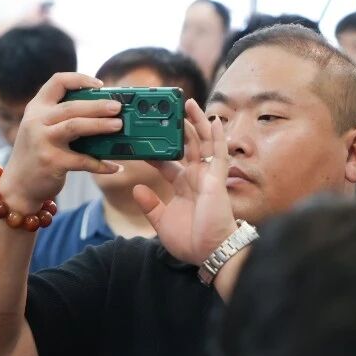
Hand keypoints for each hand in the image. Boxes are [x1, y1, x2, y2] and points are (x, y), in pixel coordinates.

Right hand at [0, 72, 122, 210]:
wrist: (18, 185)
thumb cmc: (37, 153)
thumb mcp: (41, 128)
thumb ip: (62, 117)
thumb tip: (104, 112)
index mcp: (36, 108)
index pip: (58, 82)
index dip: (80, 79)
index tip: (100, 85)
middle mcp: (37, 121)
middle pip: (71, 106)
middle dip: (97, 105)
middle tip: (117, 107)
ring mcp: (43, 142)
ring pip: (75, 127)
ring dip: (100, 125)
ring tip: (118, 126)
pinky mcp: (52, 162)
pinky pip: (82, 160)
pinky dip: (101, 164)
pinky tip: (115, 166)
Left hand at [133, 99, 237, 265]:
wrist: (209, 253)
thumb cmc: (190, 241)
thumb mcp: (161, 221)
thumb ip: (150, 205)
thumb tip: (137, 187)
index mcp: (183, 186)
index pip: (168, 161)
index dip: (156, 149)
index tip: (142, 137)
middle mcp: (196, 177)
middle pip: (187, 146)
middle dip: (178, 128)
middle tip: (167, 110)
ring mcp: (208, 176)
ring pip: (202, 143)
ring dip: (196, 123)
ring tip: (187, 103)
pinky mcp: (217, 178)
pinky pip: (219, 152)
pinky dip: (216, 135)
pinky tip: (212, 119)